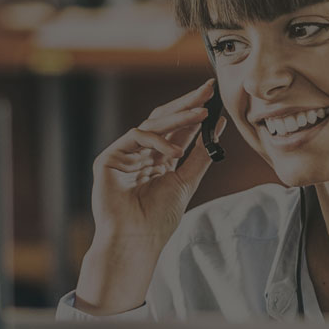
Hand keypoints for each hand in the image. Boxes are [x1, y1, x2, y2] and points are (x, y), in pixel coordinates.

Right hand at [73, 80, 224, 313]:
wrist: (136, 240)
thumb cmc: (158, 219)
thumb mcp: (186, 182)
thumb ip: (200, 154)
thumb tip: (218, 126)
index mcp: (159, 160)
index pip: (179, 130)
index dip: (195, 113)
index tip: (214, 97)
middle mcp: (141, 154)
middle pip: (164, 120)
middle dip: (187, 103)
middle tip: (207, 89)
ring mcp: (125, 155)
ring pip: (152, 124)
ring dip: (178, 116)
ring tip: (202, 112)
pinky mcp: (110, 158)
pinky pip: (135, 136)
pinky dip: (157, 140)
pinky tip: (174, 152)